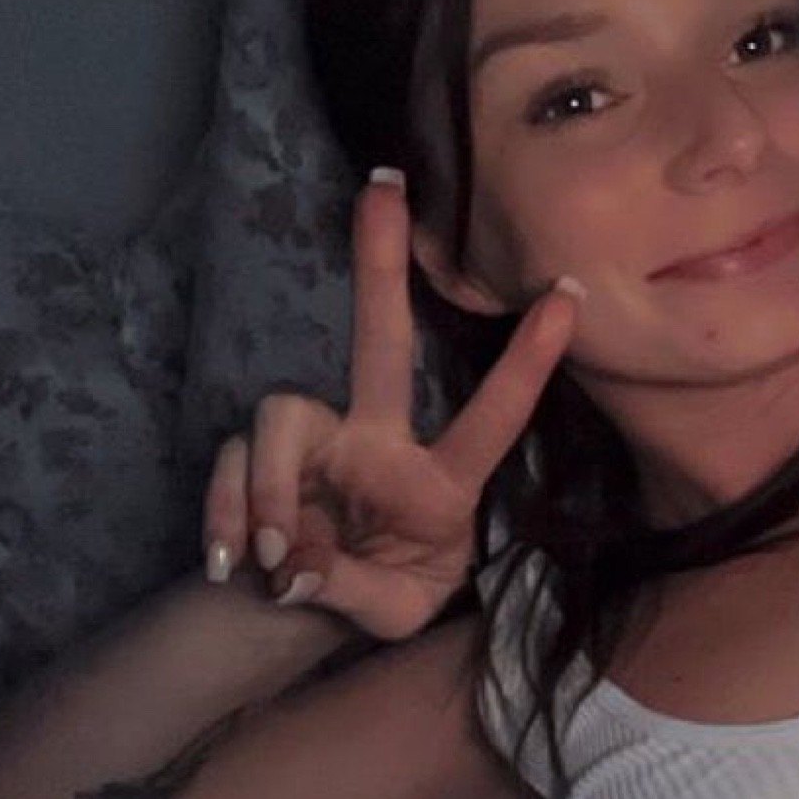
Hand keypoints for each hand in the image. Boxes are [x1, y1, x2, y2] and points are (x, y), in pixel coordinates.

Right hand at [201, 174, 576, 639]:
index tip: (571, 295)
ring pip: (282, 415)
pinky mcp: (255, 455)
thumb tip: (297, 561)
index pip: (491, 418)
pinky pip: (231, 463)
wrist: (301, 614)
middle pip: (381, 340)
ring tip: (276, 561)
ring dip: (271, 491)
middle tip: (385, 183)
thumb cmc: (379, 596)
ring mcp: (317, 442)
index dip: (527, 362)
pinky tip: (233, 562)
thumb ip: (353, 588)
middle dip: (380, 263)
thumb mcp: (393, 614)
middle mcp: (379, 441)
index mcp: (440, 482)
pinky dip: (228, 514)